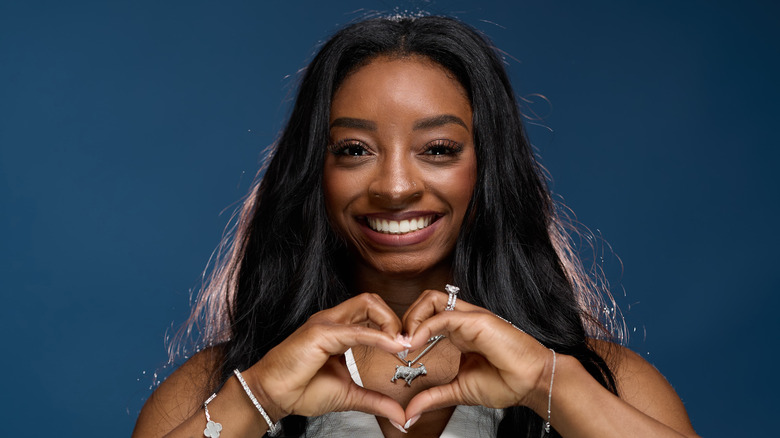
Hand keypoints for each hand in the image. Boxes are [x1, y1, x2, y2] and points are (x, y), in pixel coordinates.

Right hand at [244, 293, 408, 425]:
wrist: (274, 396)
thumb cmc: (302, 390)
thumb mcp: (349, 395)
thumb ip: (376, 401)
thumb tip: (401, 417)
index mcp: (339, 329)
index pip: (372, 311)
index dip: (393, 325)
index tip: (407, 347)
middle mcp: (333, 320)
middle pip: (372, 300)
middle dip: (395, 318)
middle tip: (406, 344)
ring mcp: (326, 323)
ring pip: (367, 304)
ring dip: (390, 322)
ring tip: (401, 345)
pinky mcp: (320, 333)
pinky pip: (356, 331)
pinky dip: (379, 337)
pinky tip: (393, 347)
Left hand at [401, 289, 553, 419]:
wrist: (533, 383)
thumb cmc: (507, 382)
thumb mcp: (459, 390)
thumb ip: (433, 397)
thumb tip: (409, 413)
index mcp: (457, 333)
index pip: (425, 317)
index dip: (408, 330)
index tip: (398, 353)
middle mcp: (461, 320)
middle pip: (424, 301)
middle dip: (405, 318)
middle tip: (399, 344)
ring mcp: (469, 317)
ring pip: (431, 299)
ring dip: (412, 317)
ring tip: (407, 342)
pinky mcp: (477, 320)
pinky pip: (444, 315)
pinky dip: (425, 326)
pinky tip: (416, 343)